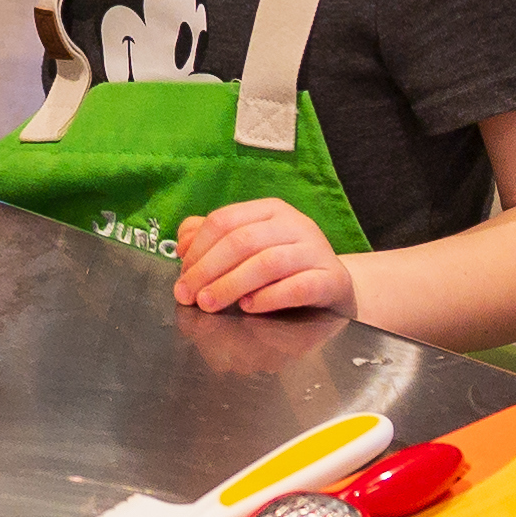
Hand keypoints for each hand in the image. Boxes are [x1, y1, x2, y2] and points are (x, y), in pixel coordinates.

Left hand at [173, 196, 354, 316]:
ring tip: (210, 304)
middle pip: (242, 241)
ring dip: (231, 285)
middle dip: (208, 270)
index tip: (182, 275)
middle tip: (189, 296)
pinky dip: (269, 297)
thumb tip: (182, 245)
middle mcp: (293, 224)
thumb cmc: (284, 264)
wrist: (333, 282)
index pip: (225, 220)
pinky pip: (298, 287)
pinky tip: (249, 306)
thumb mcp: (249, 245)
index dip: (198, 248)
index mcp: (269, 210)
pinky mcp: (330, 279)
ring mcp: (314, 250)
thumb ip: (213, 239)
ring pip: (267, 262)